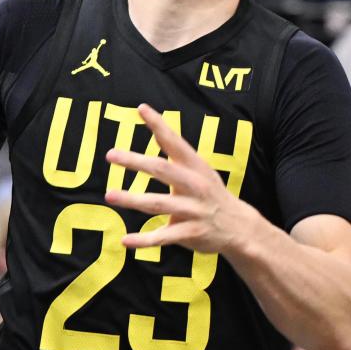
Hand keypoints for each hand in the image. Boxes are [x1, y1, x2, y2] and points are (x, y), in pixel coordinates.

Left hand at [104, 104, 252, 255]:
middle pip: (162, 169)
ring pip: (157, 203)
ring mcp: (193, 210)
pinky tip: (125, 240)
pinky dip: (143, 240)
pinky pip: (163, 236)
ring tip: (109, 195)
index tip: (141, 109)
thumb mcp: (200, 172)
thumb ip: (178, 156)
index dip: (159, 125)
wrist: (240, 228)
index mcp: (195, 167)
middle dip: (135, 161)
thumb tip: (157, 133)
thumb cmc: (212, 195)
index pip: (175, 141)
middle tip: (111, 154)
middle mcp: (195, 185)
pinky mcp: (191, 232)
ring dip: (132, 199)